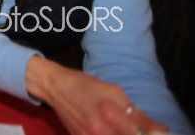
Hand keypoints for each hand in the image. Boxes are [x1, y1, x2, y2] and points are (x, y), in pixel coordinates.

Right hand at [26, 57, 167, 134]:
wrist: (54, 87)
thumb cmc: (84, 86)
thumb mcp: (114, 92)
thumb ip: (137, 113)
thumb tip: (160, 130)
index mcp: (108, 118)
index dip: (151, 133)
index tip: (156, 131)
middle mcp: (98, 133)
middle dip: (137, 134)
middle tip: (139, 129)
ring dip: (123, 134)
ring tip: (122, 127)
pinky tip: (108, 129)